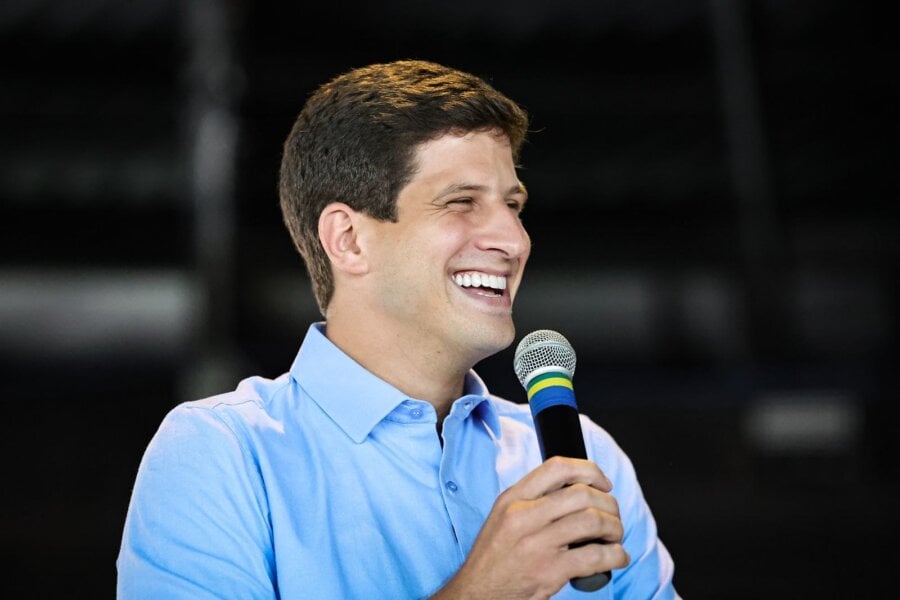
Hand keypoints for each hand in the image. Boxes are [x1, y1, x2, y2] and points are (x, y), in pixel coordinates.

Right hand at [433, 456, 629, 599]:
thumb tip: (577, 489)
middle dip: (608, 504)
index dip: (589, 471)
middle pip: (582, 494)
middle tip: (613, 515)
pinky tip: (617, 558)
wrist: (477, 592)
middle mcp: (523, 516)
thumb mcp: (504, 515)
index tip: (602, 483)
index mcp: (513, 498)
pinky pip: (595, 557)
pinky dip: (615, 555)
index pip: (557, 468)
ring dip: (614, 528)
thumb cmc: (494, 556)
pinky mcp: (549, 571)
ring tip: (615, 536)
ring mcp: (537, 544)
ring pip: (592, 522)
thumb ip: (534, 499)